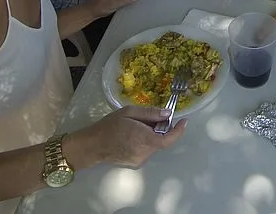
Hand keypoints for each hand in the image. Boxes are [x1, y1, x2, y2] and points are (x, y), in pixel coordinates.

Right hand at [65, 105, 186, 169]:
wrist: (92, 145)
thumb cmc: (109, 126)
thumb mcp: (129, 112)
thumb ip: (150, 113)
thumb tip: (168, 114)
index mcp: (145, 139)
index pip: (169, 139)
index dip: (178, 131)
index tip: (184, 121)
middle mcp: (145, 153)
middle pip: (161, 140)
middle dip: (161, 128)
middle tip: (150, 118)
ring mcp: (140, 160)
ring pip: (154, 145)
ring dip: (152, 135)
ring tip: (137, 126)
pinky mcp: (135, 163)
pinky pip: (146, 150)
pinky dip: (145, 141)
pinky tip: (133, 135)